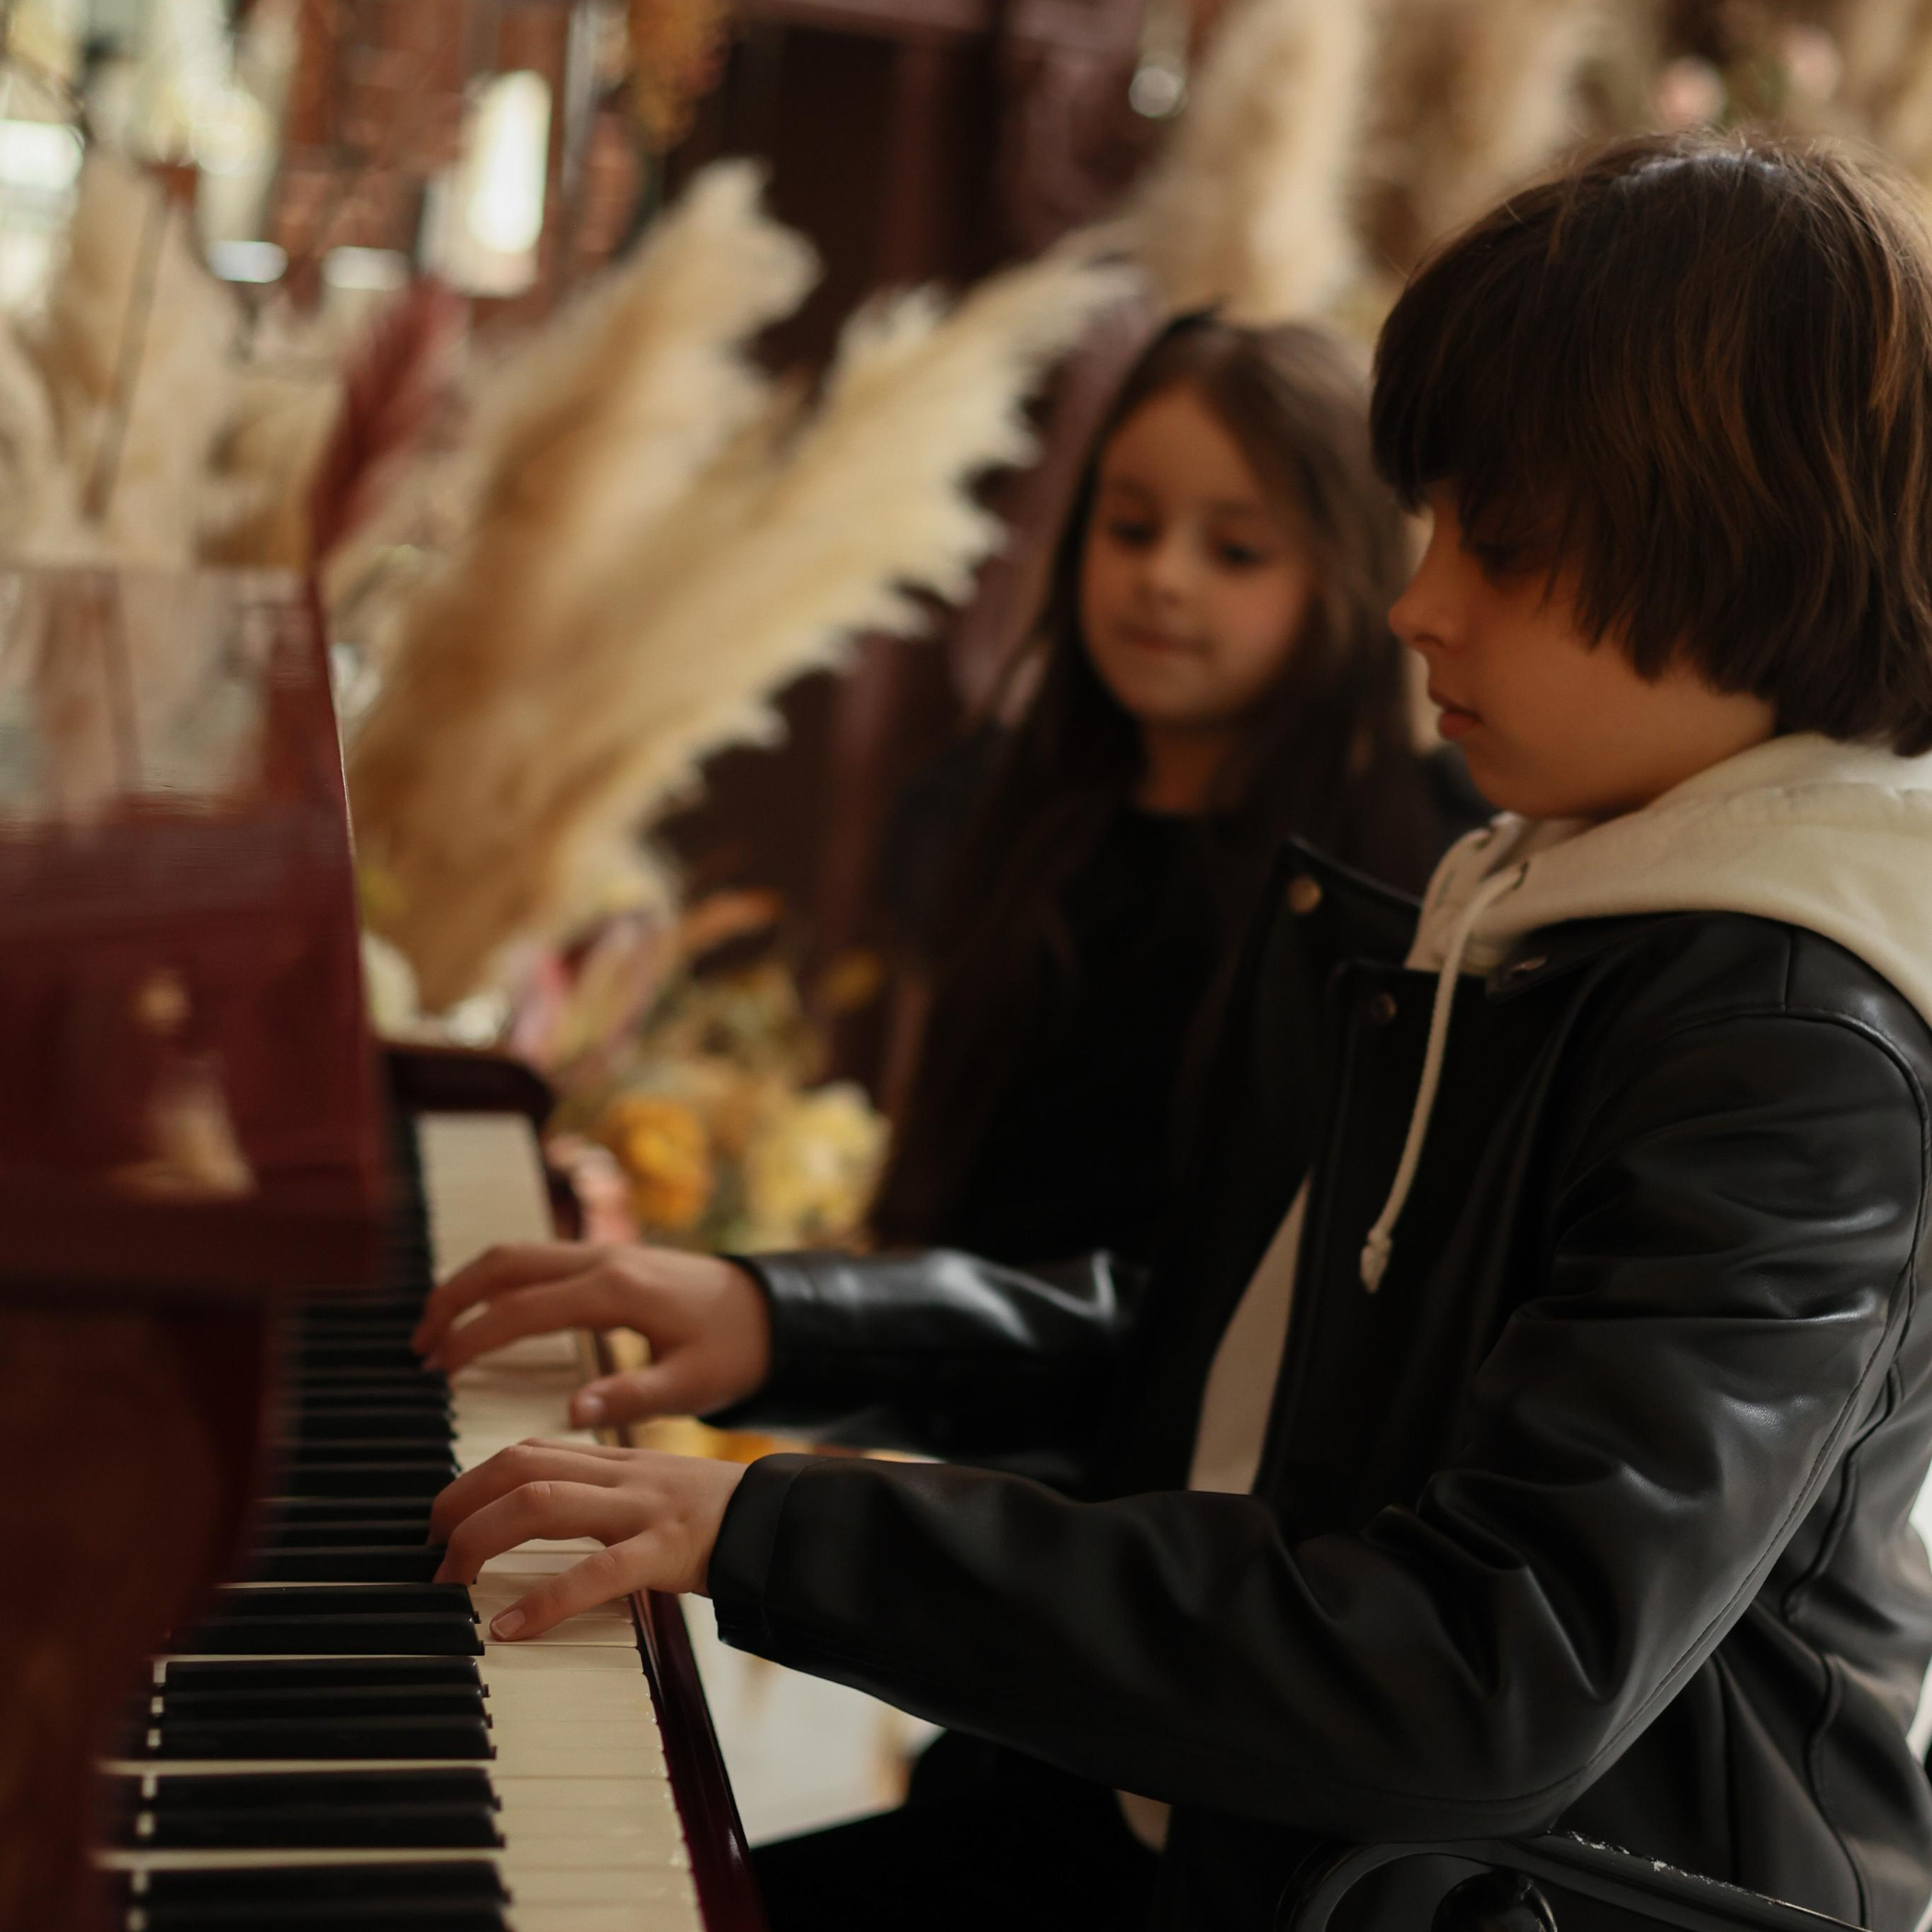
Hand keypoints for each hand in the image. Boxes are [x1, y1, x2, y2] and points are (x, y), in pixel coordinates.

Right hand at [412, 1241, 772, 1426]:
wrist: (774, 1311)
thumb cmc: (736, 1350)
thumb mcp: (693, 1385)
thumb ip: (632, 1396)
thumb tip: (570, 1415)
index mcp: (617, 1290)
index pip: (524, 1307)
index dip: (474, 1336)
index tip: (436, 1369)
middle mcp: (604, 1259)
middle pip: (506, 1262)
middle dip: (453, 1298)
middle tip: (418, 1347)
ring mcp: (605, 1252)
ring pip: (518, 1253)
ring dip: (471, 1284)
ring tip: (436, 1331)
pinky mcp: (609, 1257)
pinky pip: (539, 1258)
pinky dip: (499, 1279)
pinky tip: (484, 1312)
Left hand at [430, 1438, 747, 1635]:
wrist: (793, 1520)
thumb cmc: (722, 1516)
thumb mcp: (655, 1493)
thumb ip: (603, 1497)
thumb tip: (536, 1515)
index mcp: (619, 1463)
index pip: (528, 1450)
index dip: (472, 1480)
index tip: (440, 1520)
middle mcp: (623, 1476)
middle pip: (521, 1465)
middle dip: (461, 1503)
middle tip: (431, 1551)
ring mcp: (644, 1509)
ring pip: (544, 1502)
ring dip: (481, 1538)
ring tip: (451, 1580)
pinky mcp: (668, 1550)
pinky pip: (598, 1572)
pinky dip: (545, 1600)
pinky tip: (510, 1629)